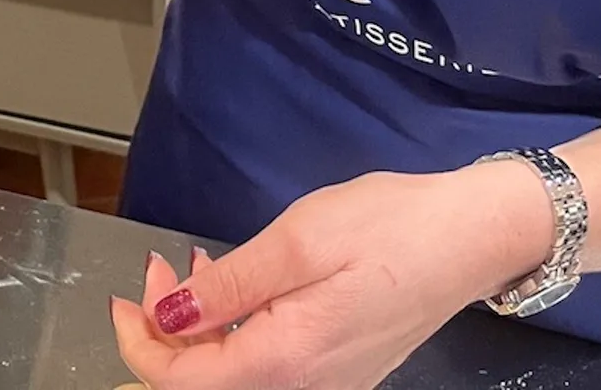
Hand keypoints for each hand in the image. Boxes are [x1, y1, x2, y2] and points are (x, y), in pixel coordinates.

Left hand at [110, 165, 554, 389]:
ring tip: (193, 267)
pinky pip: (271, 366)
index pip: (183, 382)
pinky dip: (239, 330)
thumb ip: (227, 287)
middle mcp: (307, 387)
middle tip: (160, 268)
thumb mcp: (298, 240)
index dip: (140, 343)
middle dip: (168, 332)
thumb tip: (167, 318)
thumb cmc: (391, 226)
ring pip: (238, 376)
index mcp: (287, 360)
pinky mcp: (344, 369)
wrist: (475, 236)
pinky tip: (239, 285)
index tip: (125, 293)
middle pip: (207, 385)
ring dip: (202, 330)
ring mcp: (330, 383)